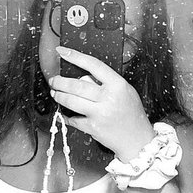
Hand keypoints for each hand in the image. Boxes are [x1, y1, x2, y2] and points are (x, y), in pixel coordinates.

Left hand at [49, 46, 154, 161]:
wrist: (138, 140)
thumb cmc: (132, 114)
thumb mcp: (125, 92)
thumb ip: (106, 82)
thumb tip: (83, 76)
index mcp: (118, 85)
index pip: (93, 65)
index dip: (75, 56)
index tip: (63, 52)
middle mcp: (108, 98)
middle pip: (76, 85)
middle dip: (60, 82)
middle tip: (54, 81)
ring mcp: (100, 113)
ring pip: (71, 100)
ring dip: (59, 96)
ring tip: (55, 94)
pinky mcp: (93, 127)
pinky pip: (73, 119)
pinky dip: (66, 116)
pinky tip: (64, 113)